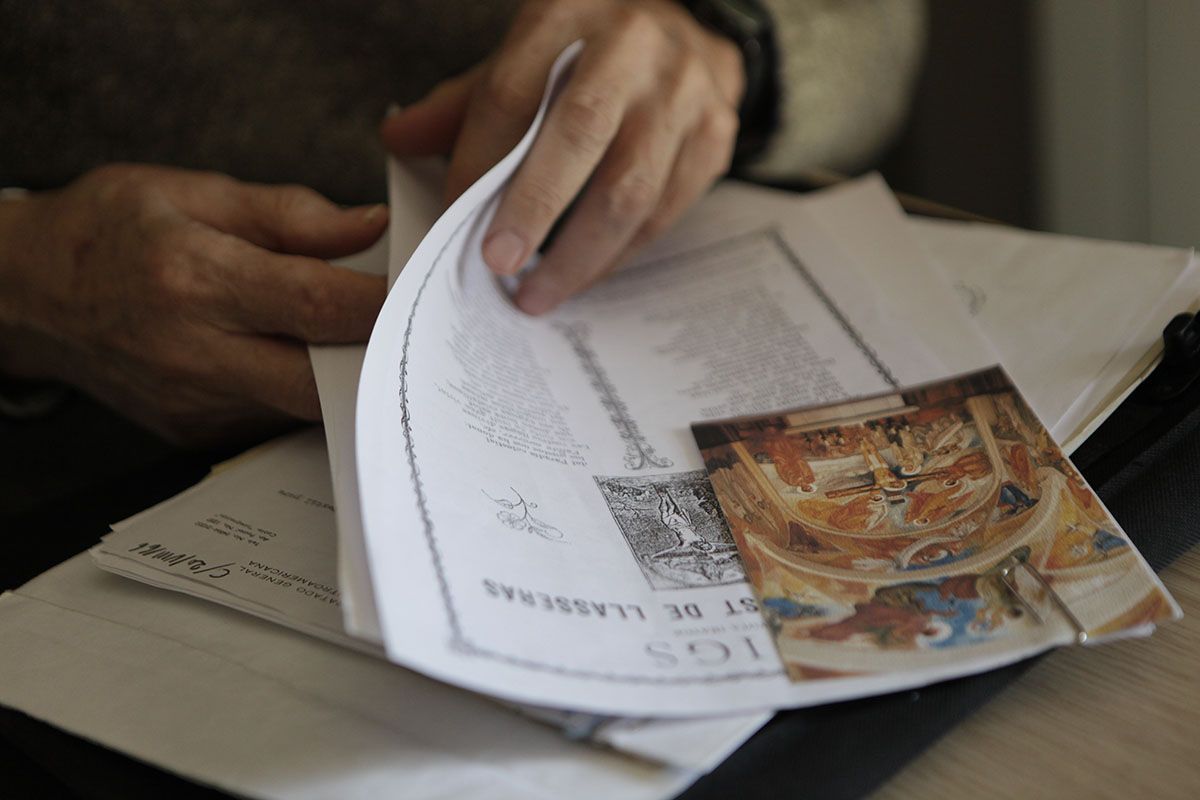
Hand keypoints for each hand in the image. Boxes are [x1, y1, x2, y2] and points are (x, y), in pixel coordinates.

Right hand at [0, 164, 386, 444]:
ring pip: (306, 406)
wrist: (26, 295)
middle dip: (379, 357)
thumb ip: (291, 214)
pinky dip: (303, 391)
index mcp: (196, 279)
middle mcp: (195, 354)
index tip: (423, 293)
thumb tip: (370, 228)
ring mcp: (195, 404)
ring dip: (345, 376)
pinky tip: (308, 360)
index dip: (385, 304)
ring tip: (365, 340)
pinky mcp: (196, 434)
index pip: (320, 306)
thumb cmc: (107, 230)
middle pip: (325, 378)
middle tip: (412, 331)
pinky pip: (276, 418)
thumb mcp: (194, 192)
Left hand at [381, 0, 743, 314]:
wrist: (692, 31)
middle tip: (498, 264)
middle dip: (535, 208)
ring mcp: (684, 92)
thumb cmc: (591, 52)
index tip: (455, 215)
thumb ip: (467, 101)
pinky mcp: (715, 137)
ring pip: (632, 187)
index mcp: (570, 13)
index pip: (514, 90)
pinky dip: (619, 253)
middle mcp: (633, 47)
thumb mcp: (527, 53)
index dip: (480, 158)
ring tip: (538, 293)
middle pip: (582, 134)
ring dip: (580, 253)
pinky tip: (584, 274)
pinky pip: (664, 211)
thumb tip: (400, 140)